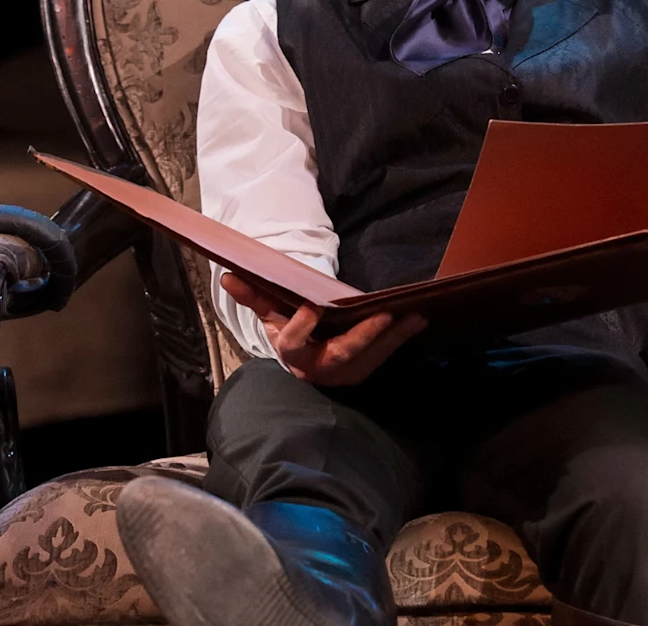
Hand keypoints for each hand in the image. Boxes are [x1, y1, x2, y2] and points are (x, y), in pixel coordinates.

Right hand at [220, 272, 426, 385]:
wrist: (307, 362)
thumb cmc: (289, 331)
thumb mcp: (271, 315)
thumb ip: (254, 296)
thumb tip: (228, 274)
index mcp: (293, 354)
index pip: (294, 342)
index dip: (301, 327)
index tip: (311, 307)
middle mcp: (320, 368)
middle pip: (342, 353)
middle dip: (365, 335)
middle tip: (385, 315)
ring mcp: (345, 371)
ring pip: (370, 356)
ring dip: (394, 336)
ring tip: (413, 315)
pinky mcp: (365, 368)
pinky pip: (384, 354)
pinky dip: (401, 337)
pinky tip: (419, 319)